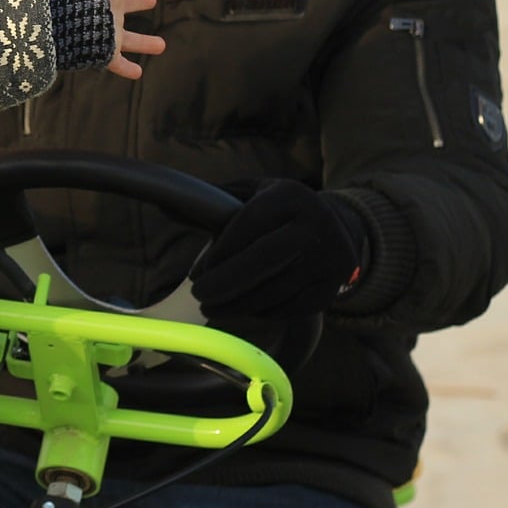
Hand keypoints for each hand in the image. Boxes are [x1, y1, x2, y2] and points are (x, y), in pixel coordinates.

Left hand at [101, 0, 163, 79]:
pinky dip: (126, 68)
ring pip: (128, 38)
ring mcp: (104, 28)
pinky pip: (115, 61)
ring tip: (161, 45)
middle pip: (128, 4)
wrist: (56, 10)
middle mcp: (108, 6)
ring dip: (143, 41)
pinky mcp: (100, 48)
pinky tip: (138, 73)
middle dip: (139, 1)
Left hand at [192, 179, 368, 319]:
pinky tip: (244, 310)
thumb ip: (215, 200)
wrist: (338, 226)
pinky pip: (294, 307)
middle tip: (200, 296)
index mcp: (289, 197)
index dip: (219, 253)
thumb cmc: (279, 211)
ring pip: (278, 289)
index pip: (248, 226)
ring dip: (240, 304)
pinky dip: (264, 313)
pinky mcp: (334, 285)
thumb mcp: (252, 194)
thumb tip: (168, 207)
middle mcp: (315, 225)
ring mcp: (330, 257)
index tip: (196, 274)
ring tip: (213, 309)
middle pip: (265, 259)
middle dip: (226, 283)